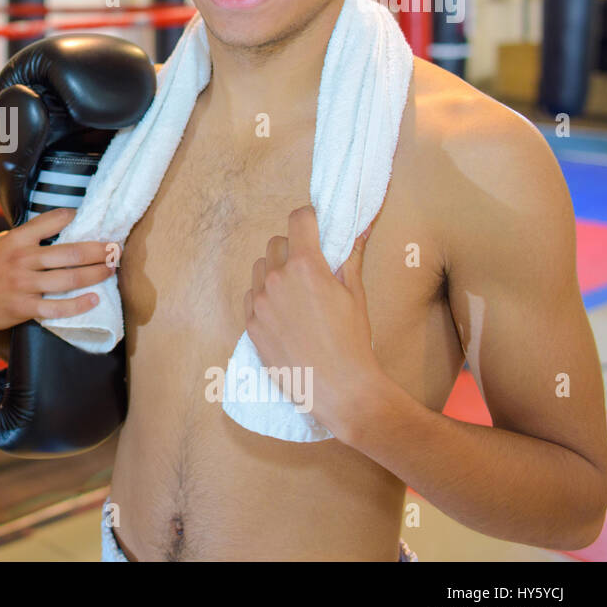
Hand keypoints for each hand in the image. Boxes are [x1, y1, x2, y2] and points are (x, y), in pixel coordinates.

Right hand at [0, 206, 114, 330]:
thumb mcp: (1, 243)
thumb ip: (27, 237)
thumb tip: (59, 228)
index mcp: (17, 239)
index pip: (52, 221)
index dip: (75, 217)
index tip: (95, 219)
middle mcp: (22, 260)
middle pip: (71, 253)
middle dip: (98, 251)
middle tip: (115, 249)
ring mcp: (24, 285)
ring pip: (69, 279)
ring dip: (96, 275)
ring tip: (111, 270)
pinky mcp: (24, 308)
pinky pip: (57, 308)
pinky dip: (79, 305)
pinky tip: (94, 300)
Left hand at [242, 205, 383, 439]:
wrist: (339, 388)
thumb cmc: (352, 341)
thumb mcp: (356, 294)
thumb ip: (348, 258)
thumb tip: (354, 231)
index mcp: (305, 266)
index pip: (298, 219)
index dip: (309, 218)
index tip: (315, 226)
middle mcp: (276, 280)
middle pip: (276, 242)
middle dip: (293, 247)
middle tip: (309, 265)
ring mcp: (259, 303)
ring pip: (260, 268)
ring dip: (275, 271)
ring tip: (296, 292)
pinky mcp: (251, 325)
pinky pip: (251, 296)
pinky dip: (264, 296)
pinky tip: (284, 312)